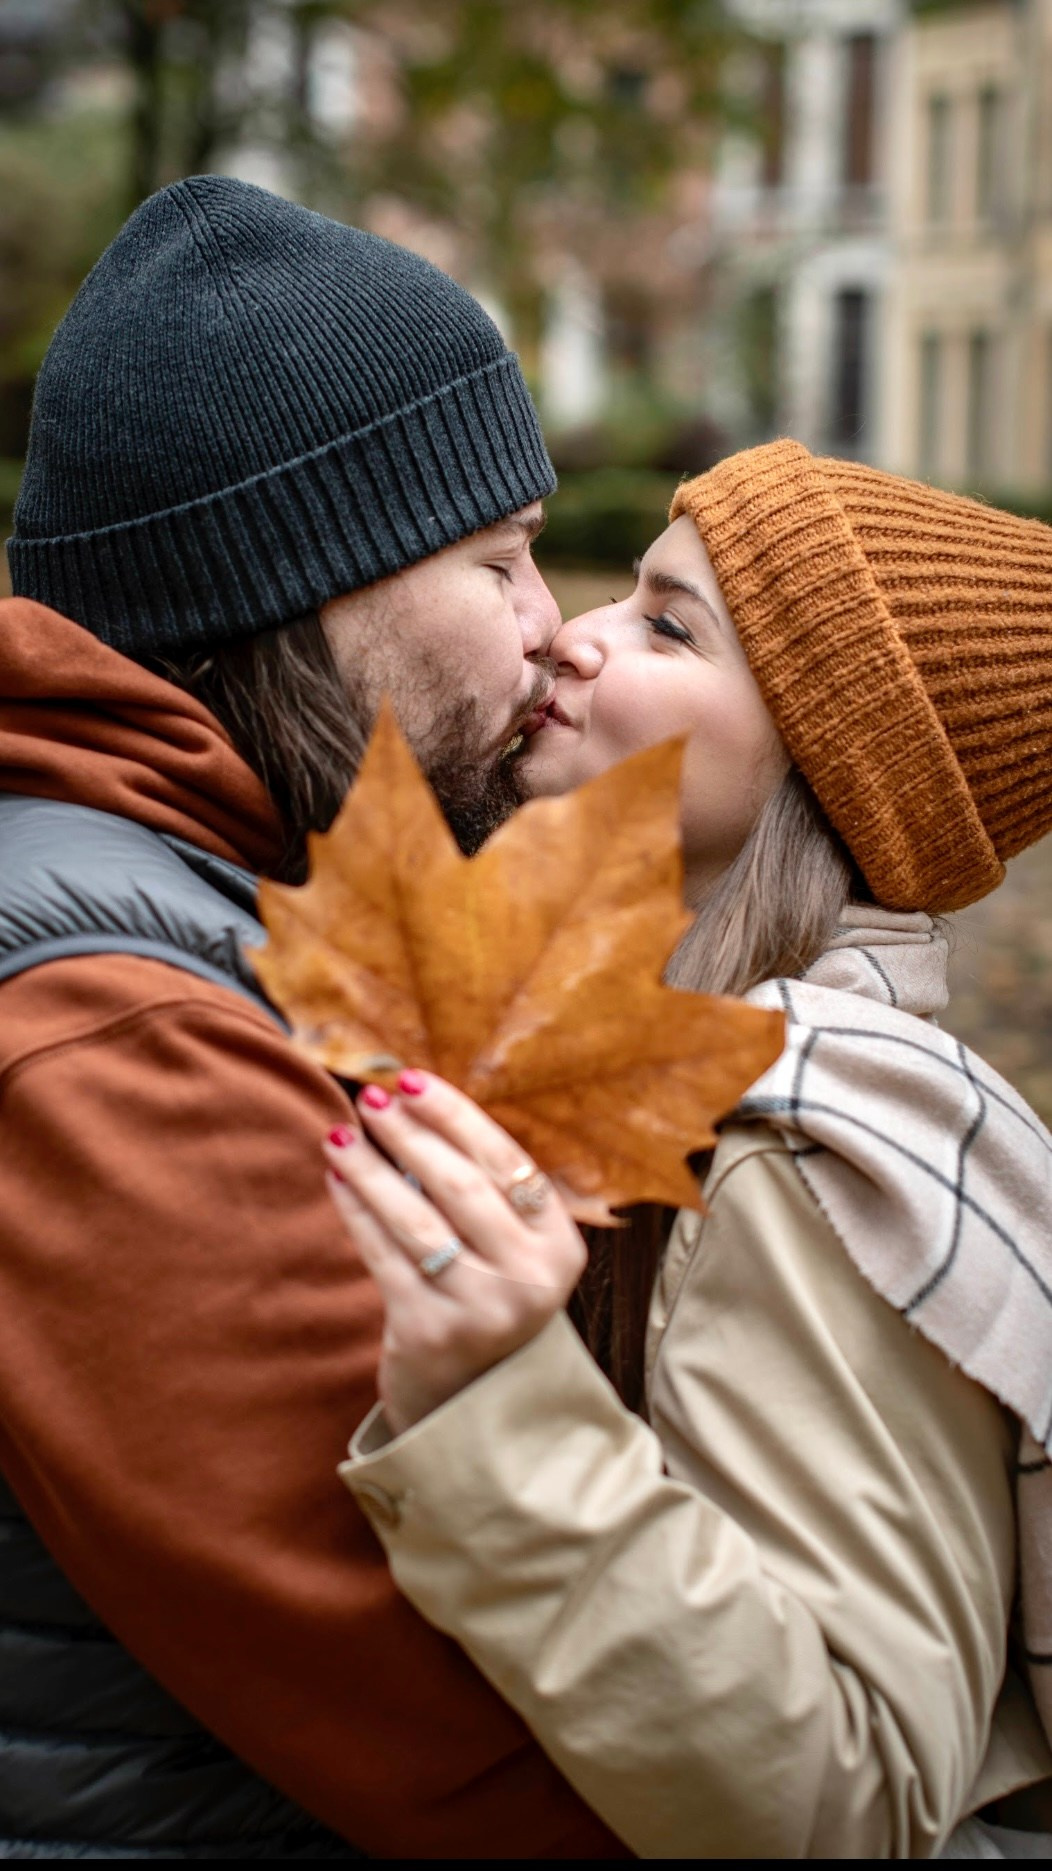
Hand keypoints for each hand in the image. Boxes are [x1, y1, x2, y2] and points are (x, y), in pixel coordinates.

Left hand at [323, 1072, 586, 1434]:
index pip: (505, 1160)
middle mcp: (531, 1278)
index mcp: (560, 1243)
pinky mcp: (431, 1332)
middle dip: (409, 1134)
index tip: (410, 1080)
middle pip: (460, 1185)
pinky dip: (356, 1212)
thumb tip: (412, 1101)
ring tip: (340, 1135)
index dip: (453, 1114)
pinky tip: (336, 1180)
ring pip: (415, 1219)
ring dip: (372, 1169)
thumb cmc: (487, 1293)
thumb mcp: (512, 1246)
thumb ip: (484, 1187)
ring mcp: (483, 1309)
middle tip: (370, 1098)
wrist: (472, 1394)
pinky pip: (383, 1257)